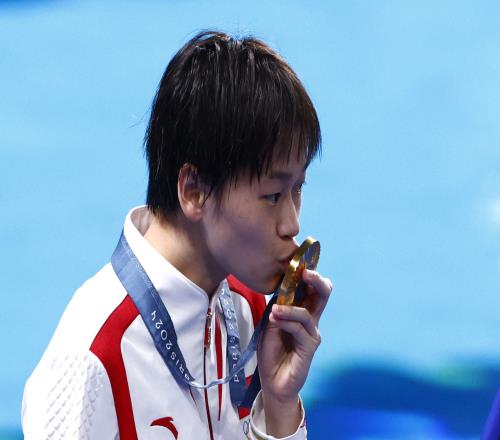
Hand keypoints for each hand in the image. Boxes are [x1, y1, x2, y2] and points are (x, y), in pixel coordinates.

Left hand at [257, 269, 332, 435]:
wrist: (272, 380)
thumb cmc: (272, 350)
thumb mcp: (271, 322)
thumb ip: (278, 306)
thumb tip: (281, 287)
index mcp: (302, 310)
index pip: (311, 288)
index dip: (309, 273)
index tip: (301, 260)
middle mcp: (311, 319)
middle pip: (323, 294)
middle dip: (316, 280)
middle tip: (306, 272)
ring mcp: (311, 333)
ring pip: (308, 312)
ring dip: (289, 309)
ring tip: (275, 310)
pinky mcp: (309, 348)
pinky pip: (301, 330)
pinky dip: (288, 322)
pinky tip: (276, 319)